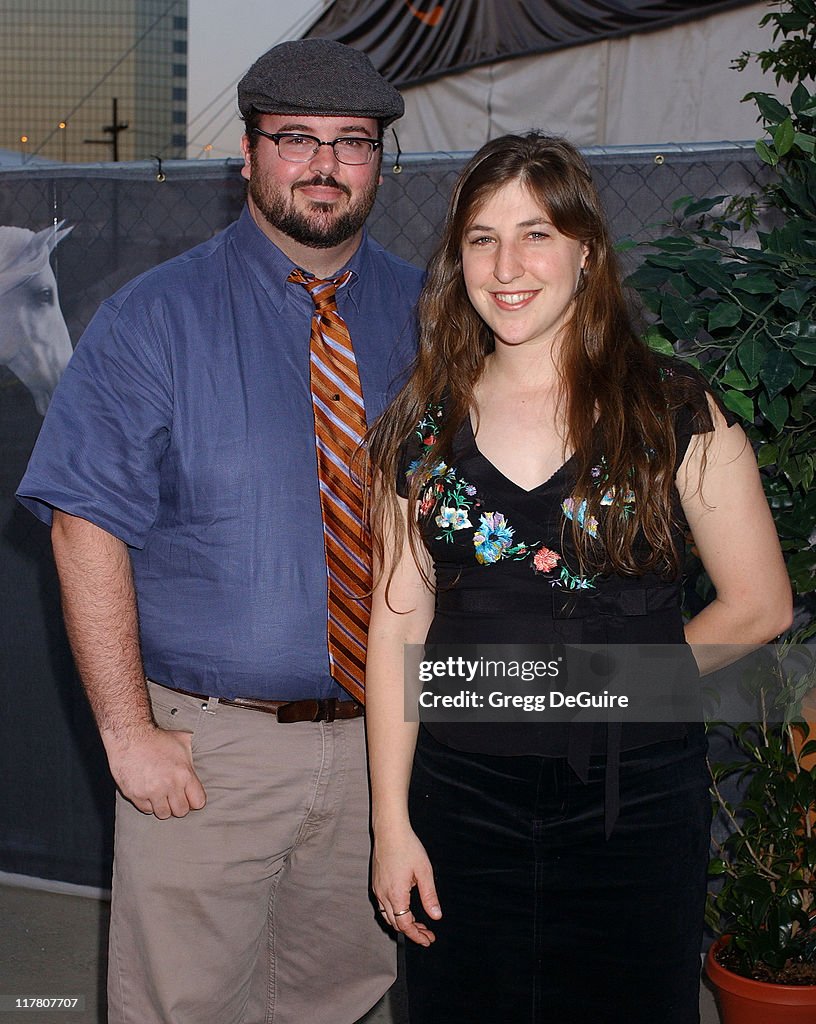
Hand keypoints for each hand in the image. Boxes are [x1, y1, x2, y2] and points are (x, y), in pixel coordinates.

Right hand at [103, 724, 206, 818]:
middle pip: (181, 811)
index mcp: (184, 773)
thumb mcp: (182, 741)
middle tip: (175, 798)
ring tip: (162, 797)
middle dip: (179, 806)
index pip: (198, 802)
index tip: (190, 797)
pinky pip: (146, 809)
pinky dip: (148, 804)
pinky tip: (148, 793)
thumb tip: (205, 749)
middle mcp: (169, 785)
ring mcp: (152, 792)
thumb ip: (192, 755)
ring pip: (163, 814)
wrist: (129, 736)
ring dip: (164, 807)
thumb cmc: (155, 737)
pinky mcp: (136, 795)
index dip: (194, 800)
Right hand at [373, 824, 441, 945]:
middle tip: (427, 933)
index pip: (405, 925)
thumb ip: (429, 896)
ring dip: (402, 923)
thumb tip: (436, 916)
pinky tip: (405, 908)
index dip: (417, 935)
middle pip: (396, 923)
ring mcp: (377, 889)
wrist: (389, 830)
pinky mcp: (376, 883)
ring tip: (418, 923)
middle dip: (412, 931)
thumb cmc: (407, 847)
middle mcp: (383, 895)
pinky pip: (383, 906)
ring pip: (388, 916)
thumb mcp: (424, 872)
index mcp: (396, 894)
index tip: (427, 940)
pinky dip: (394, 913)